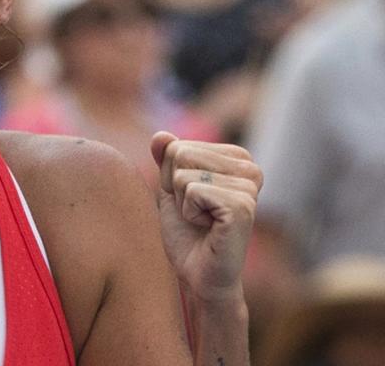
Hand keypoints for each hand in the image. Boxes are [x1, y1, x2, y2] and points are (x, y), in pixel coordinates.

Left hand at [150, 132, 261, 301]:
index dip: (172, 177)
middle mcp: (250, 168)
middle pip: (180, 154)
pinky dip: (188, 213)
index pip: (177, 146)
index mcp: (237, 158)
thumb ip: (166, 158)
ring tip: (203, 221)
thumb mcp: (171, 188)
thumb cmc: (187, 233)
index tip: (191, 201)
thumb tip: (160, 135)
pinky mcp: (242, 206)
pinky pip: (192, 191)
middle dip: (176, 188)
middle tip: (196, 213)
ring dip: (182, 202)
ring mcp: (249, 187)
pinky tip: (208, 228)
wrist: (198, 275)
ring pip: (183, 174)